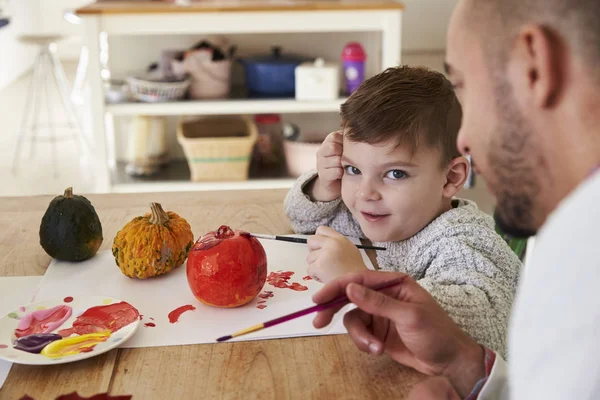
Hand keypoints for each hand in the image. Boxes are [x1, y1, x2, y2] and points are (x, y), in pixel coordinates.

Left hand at [306, 226, 367, 282]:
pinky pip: (309, 270)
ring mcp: (325, 254)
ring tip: (328, 272)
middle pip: (311, 240)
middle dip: (313, 251)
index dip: (319, 239)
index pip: (321, 229)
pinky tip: (326, 278)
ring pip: (309, 258)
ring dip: (315, 266)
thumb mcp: (350, 250)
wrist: (358, 285)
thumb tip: (322, 245)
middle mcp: (332, 243)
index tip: (322, 248)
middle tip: (321, 260)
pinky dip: (316, 276)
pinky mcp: (319, 266)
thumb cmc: (355, 272)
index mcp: (340, 239)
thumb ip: (336, 245)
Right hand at [307, 131, 343, 201]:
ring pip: (335, 160)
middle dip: (343, 154)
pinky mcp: (322, 176)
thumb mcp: (347, 150)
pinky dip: (341, 173)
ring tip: (346, 167)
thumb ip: (350, 141)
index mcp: (327, 143)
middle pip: (333, 147)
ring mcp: (320, 164)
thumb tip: (363, 132)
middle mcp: (321, 152)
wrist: (337, 184)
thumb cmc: (345, 163)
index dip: (344, 143)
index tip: (349, 149)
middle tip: (348, 160)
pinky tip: (342, 174)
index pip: (334, 136)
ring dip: (343, 165)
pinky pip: (336, 172)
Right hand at [312, 271, 485, 397]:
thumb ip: (378, 302)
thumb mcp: (408, 316)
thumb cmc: (436, 332)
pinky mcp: (377, 332)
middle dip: (334, 309)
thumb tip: (350, 288)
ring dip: (358, 336)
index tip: (318, 299)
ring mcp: (379, 314)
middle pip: (349, 297)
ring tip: (374, 348)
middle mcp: (383, 295)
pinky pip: (359, 334)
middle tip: (318, 322)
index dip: (337, 287)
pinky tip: (378, 351)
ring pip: (353, 319)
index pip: (359, 280)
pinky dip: (364, 343)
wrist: (449, 362)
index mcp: (394, 283)